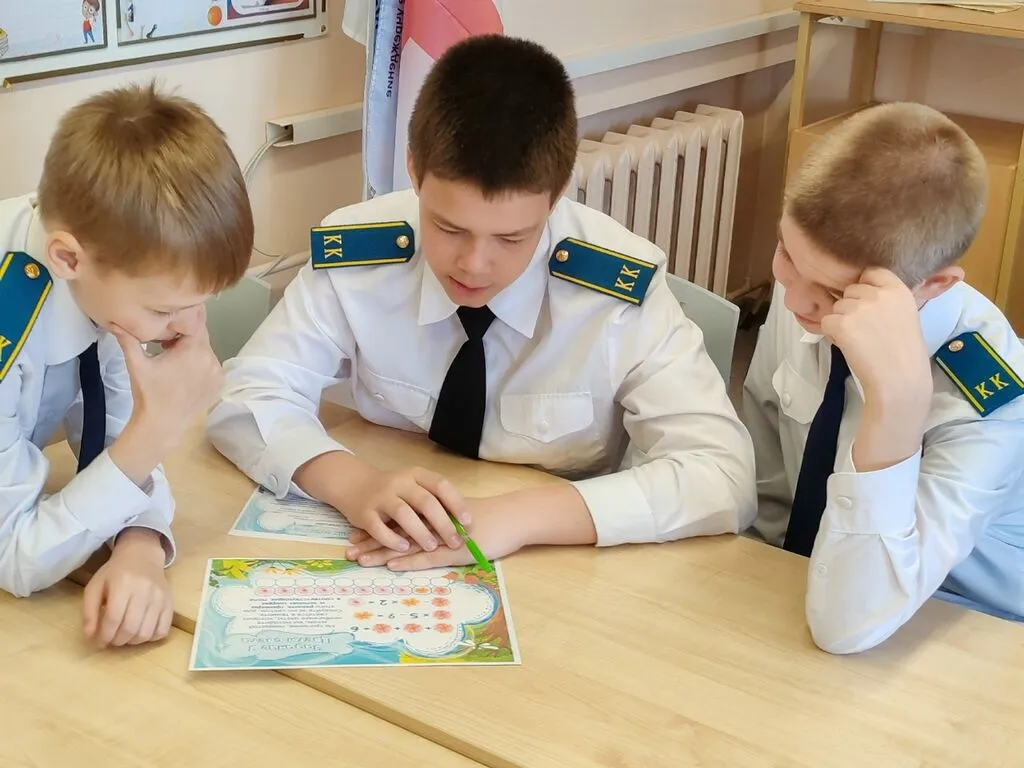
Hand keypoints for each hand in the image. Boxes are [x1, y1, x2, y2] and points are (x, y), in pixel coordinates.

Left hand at [82, 529, 172, 647]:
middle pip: (131, 627)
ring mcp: (160, 597)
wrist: (142, 557)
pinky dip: (151, 638)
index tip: (99, 642)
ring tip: (125, 636)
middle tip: (111, 640)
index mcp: (123, 583)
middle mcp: (144, 590)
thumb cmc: (115, 573)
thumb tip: (90, 635)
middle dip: (117, 641)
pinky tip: (141, 632)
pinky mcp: (170, 602)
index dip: (105, 635)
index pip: (114, 618)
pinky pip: (163, 630)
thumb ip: (89, 611)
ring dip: (132, 642)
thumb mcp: (95, 586)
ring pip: (147, 632)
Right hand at [110, 307, 222, 441]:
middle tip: (166, 344)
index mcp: (194, 350)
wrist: (162, 424)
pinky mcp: (219, 384)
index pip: (195, 322)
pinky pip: (210, 365)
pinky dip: (200, 364)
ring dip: (192, 351)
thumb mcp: (137, 364)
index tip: (168, 325)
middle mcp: (211, 359)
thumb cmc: (149, 394)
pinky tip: (184, 372)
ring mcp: (217, 372)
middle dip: (185, 336)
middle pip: (200, 337)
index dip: (181, 320)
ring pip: (205, 351)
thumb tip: (116, 321)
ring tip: (173, 360)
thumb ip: (128, 339)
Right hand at [294, 451, 471, 554]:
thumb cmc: (393, 489)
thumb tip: (464, 523)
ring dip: (420, 532)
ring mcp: (380, 496)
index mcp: (415, 474)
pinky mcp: (364, 513)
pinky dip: (393, 540)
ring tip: (432, 547)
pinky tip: (404, 549)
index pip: (441, 485)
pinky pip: (379, 528)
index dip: (456, 503)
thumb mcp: (413, 486)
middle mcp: (399, 482)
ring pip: (403, 514)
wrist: (352, 483)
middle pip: (425, 501)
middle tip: (456, 542)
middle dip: (443, 524)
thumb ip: (433, 499)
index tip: (469, 522)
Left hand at [345, 498, 526, 570]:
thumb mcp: (460, 518)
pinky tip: (391, 564)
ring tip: (360, 559)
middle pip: (395, 532)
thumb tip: (423, 529)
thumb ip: (440, 522)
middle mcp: (433, 523)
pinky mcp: (454, 552)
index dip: (376, 528)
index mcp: (432, 513)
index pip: (398, 520)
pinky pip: (427, 557)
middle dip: (370, 541)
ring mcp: (442, 538)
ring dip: (382, 553)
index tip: (355, 534)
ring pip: (406, 545)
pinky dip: (409, 560)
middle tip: (348, 549)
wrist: (514, 518)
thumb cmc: (490, 519)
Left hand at [820, 267, 932, 409]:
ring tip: (859, 340)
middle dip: (852, 306)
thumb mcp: (905, 315)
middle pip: (850, 290)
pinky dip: (832, 333)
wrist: (899, 380)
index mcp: (898, 290)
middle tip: (864, 329)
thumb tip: (862, 294)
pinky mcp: (842, 323)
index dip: (865, 286)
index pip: (872, 272)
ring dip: (841, 321)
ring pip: (837, 306)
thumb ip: (886, 301)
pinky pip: (826, 321)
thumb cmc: (904, 354)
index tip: (868, 302)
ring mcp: (859, 307)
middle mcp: (878, 294)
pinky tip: (849, 346)